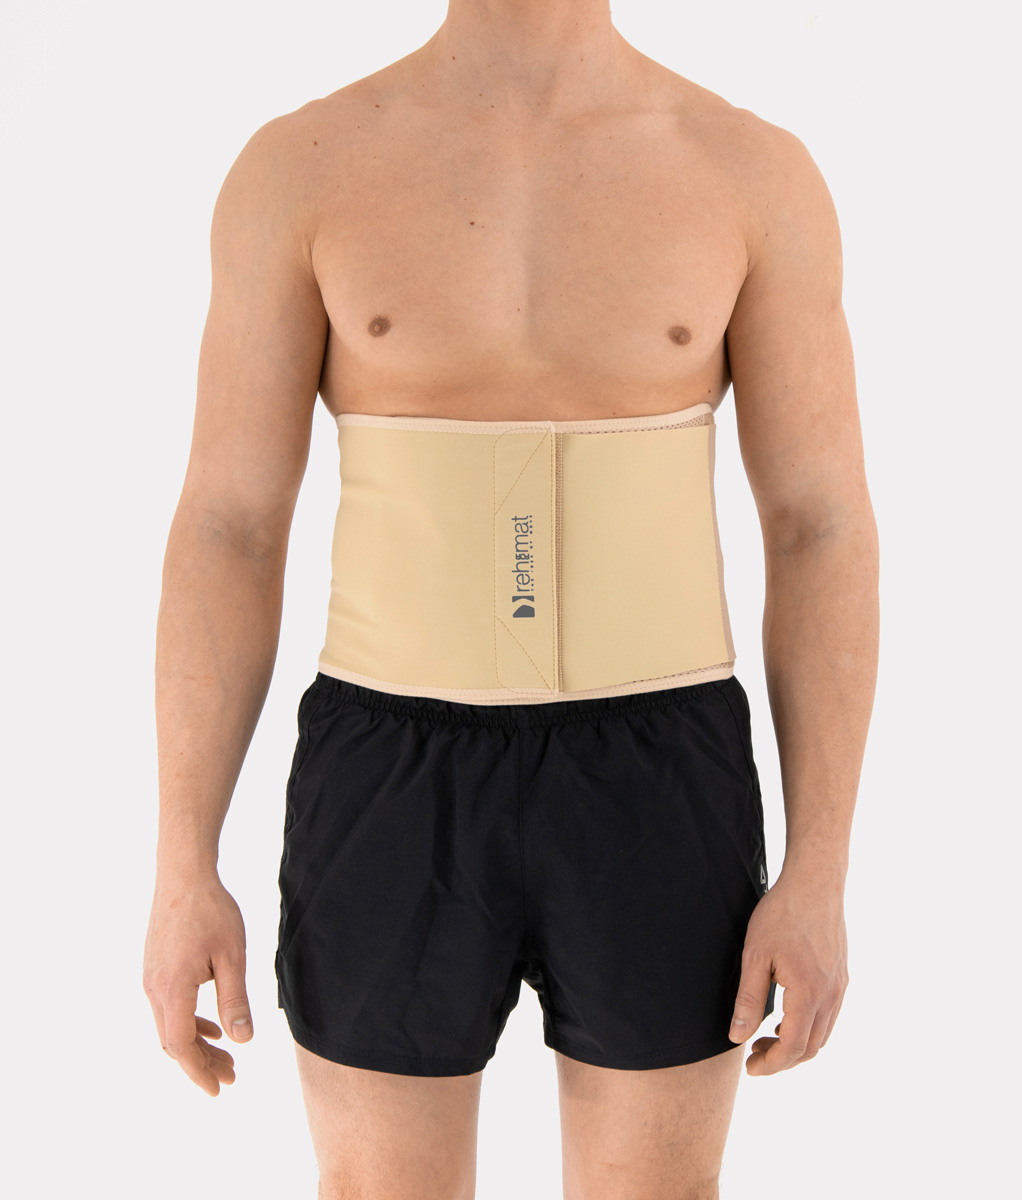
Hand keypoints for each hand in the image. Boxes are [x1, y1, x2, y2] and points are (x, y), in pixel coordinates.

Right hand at [142, 872, 252, 1095]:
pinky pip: (170, 1007)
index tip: (218, 1089)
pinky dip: (190, 1023)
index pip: (180, 1045)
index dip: (199, 1071)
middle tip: (231, 1077)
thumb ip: (235, 1000)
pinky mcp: (156, 968)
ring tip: (227, 1057)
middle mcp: (154, 989)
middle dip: (202, 1062)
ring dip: (197, 1043)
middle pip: (174, 1041)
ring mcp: (151, 978)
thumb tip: (243, 1040)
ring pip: (171, 1025)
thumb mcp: (232, 956)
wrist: (183, 875)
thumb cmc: (211, 911)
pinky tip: (212, 1027)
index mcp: (172, 989)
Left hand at [728, 869, 847, 1073]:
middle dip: (782, 1060)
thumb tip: (737, 1037)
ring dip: (796, 1045)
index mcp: (809, 993)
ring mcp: (840, 986)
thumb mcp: (755, 955)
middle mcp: (831, 995)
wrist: (814, 883)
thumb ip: (747, 999)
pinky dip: (808, 1028)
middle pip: (811, 1047)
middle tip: (753, 1054)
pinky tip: (786, 1017)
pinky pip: (829, 1016)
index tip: (750, 1068)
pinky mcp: (842, 977)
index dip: (771, 1064)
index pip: (793, 1047)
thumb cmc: (781, 914)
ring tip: (766, 1038)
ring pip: (823, 1035)